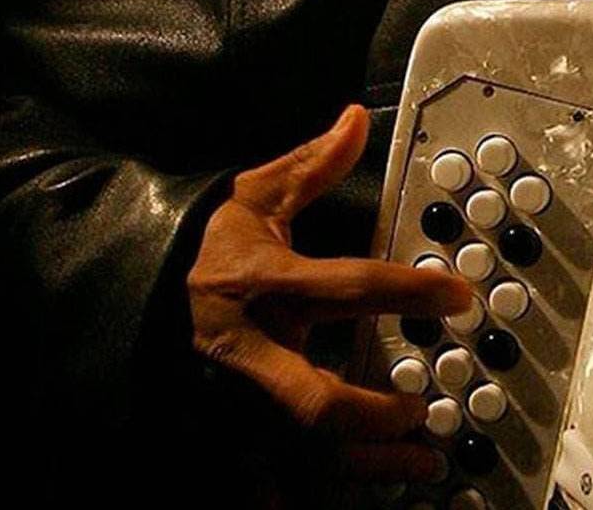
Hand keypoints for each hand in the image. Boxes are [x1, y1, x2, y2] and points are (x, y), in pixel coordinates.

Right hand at [186, 104, 470, 481]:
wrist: (132, 295)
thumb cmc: (210, 251)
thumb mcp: (254, 198)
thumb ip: (310, 166)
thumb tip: (355, 119)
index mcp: (265, 284)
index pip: (346, 288)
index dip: (408, 292)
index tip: (459, 295)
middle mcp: (251, 351)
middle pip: (312, 399)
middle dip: (372, 412)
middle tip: (420, 408)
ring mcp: (235, 401)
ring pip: (300, 453)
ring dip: (365, 466)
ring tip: (422, 462)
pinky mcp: (225, 435)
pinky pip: (271, 480)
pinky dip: (316, 493)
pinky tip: (363, 493)